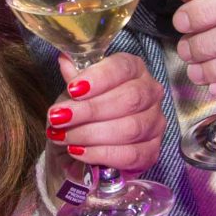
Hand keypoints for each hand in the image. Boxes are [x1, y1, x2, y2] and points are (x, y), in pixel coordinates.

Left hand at [47, 52, 166, 171]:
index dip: (98, 79)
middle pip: (129, 99)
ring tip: (63, 137)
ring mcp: (155, 123)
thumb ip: (73, 76)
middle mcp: (151, 93)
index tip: (73, 89)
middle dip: (90, 110)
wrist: (85, 146)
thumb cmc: (84, 112)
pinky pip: (130, 155)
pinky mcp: (152, 152)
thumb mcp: (75, 92)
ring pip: (130, 128)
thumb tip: (66, 61)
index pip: (123, 67)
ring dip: (90, 134)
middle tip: (59, 118)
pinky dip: (101, 154)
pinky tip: (79, 151)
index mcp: (134, 70)